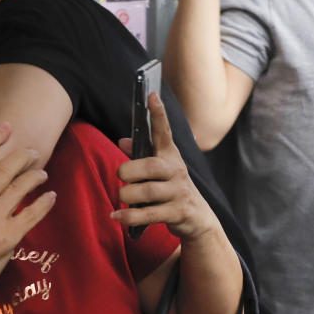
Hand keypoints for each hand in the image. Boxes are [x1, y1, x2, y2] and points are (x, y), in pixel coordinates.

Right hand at [0, 124, 55, 304]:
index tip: (5, 126)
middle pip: (3, 169)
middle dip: (22, 156)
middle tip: (33, 152)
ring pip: (19, 188)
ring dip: (35, 176)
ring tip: (42, 173)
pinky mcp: (7, 238)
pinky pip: (31, 214)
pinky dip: (44, 203)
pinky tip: (51, 197)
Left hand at [112, 93, 217, 240]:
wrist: (198, 218)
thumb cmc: (171, 188)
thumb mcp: (160, 170)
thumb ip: (141, 154)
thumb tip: (123, 140)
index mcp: (170, 156)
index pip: (165, 132)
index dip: (158, 114)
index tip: (152, 95)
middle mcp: (177, 171)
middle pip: (151, 166)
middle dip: (130, 170)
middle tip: (120, 175)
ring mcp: (178, 193)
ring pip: (148, 191)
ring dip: (128, 195)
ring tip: (121, 196)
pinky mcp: (178, 213)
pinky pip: (149, 214)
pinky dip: (129, 216)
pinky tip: (115, 215)